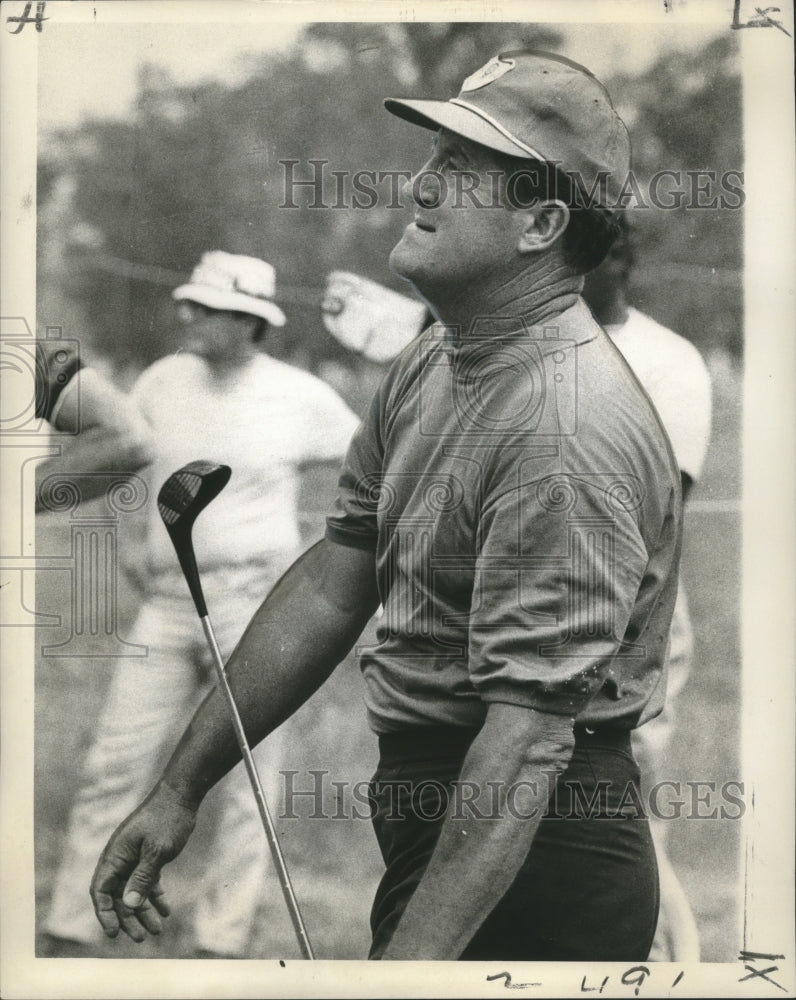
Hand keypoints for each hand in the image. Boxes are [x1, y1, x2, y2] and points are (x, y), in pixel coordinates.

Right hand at [90, 782, 196, 941]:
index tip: (114, 932)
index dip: (105, 913)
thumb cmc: (167, 819)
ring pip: (134, 891)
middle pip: (118, 896)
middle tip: (142, 938)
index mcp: (115, 855)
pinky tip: (166, 911)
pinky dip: (155, 896)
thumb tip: (129, 905)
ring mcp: (134, 857)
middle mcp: (121, 858)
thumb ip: (142, 877)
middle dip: (128, 918)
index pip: (101, 890)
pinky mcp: (149, 855)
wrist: (181, 794)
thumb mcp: (157, 851)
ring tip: (157, 930)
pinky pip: (147, 881)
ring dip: (144, 911)